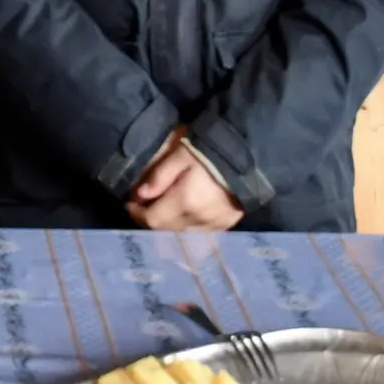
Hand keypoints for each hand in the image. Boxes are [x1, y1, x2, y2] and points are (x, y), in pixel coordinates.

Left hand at [125, 128, 241, 231]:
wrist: (252, 154)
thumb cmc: (213, 150)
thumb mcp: (181, 153)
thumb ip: (160, 175)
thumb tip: (140, 195)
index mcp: (186, 202)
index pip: (152, 220)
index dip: (137, 213)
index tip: (130, 202)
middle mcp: (200, 220)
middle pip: (166, 229)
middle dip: (152, 217)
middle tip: (145, 203)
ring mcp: (216, 225)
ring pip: (183, 233)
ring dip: (170, 223)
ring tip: (165, 206)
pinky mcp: (227, 224)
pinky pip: (201, 232)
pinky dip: (189, 225)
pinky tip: (186, 212)